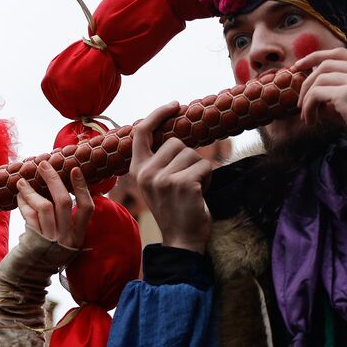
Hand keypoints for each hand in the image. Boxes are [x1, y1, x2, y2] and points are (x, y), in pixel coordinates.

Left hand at [16, 162, 92, 247]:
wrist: (25, 279)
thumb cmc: (41, 255)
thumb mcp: (58, 240)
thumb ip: (62, 220)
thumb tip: (54, 187)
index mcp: (78, 237)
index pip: (87, 208)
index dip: (82, 187)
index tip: (74, 169)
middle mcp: (67, 239)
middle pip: (64, 202)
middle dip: (53, 179)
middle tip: (43, 164)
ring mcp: (51, 241)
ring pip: (45, 206)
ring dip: (32, 190)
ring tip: (21, 181)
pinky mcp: (34, 242)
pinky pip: (29, 215)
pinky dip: (24, 203)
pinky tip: (19, 196)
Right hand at [131, 102, 213, 252]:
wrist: (181, 241)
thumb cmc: (174, 209)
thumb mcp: (157, 183)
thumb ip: (159, 161)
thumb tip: (174, 135)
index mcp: (137, 170)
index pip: (141, 132)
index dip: (157, 114)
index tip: (174, 105)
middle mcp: (146, 173)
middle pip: (176, 142)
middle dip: (188, 158)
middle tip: (186, 182)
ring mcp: (164, 179)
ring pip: (193, 153)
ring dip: (199, 169)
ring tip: (193, 190)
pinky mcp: (184, 184)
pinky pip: (206, 165)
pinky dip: (209, 178)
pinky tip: (200, 194)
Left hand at [292, 49, 346, 149]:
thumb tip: (321, 93)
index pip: (339, 53)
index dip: (316, 57)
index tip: (300, 66)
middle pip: (326, 63)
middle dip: (306, 78)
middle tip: (298, 98)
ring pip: (319, 79)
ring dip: (307, 98)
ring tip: (307, 116)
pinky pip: (316, 94)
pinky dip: (308, 106)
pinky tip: (311, 120)